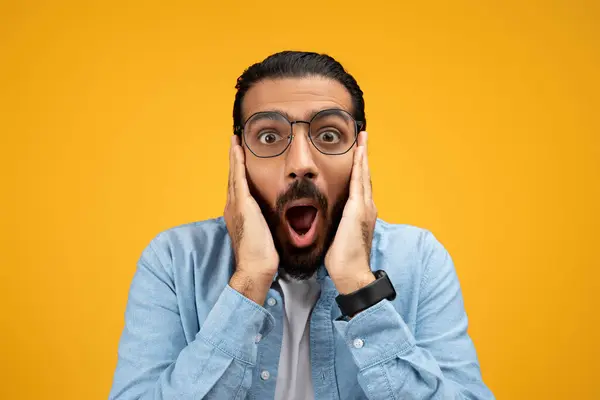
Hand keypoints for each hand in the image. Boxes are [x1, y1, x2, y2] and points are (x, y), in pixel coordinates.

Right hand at [224, 135, 278, 304]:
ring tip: (234, 140)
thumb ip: (265, 222)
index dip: (238, 171)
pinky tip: (238, 149)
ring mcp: (235, 205)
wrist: (256, 267)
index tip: (240, 157)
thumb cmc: (263, 255)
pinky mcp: (242, 205)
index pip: (238, 186)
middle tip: (234, 142)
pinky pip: (238, 177)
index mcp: (238, 213)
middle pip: (233, 177)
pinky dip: (237, 162)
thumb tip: (273, 218)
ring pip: (233, 174)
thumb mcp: (263, 233)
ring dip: (234, 156)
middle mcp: (233, 206)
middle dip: (233, 159)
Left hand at [325, 131, 376, 293]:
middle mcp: (366, 207)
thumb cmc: (342, 260)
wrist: (350, 272)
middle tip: (363, 137)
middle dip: (364, 156)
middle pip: (364, 176)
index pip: (359, 186)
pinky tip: (358, 152)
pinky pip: (359, 181)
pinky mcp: (358, 209)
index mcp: (360, 214)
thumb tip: (326, 220)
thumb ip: (336, 224)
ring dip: (363, 156)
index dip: (359, 168)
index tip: (357, 153)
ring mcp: (364, 207)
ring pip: (364, 175)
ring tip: (362, 138)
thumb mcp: (338, 236)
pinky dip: (360, 165)